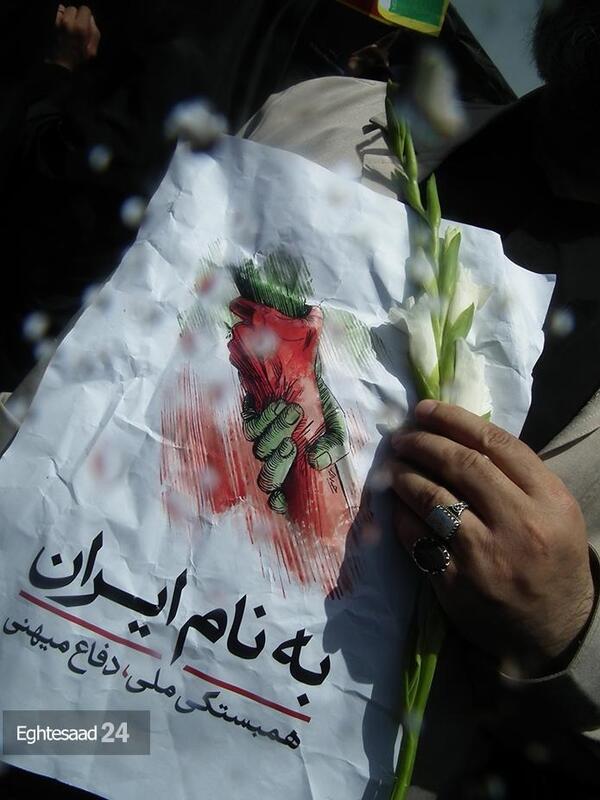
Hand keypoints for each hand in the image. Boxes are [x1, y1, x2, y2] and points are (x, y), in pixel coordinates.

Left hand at [48, 5, 100, 70]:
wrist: (60, 65)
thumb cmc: (78, 60)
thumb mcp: (92, 50)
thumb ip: (95, 33)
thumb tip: (91, 19)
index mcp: (80, 28)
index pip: (85, 9)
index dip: (86, 16)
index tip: (86, 24)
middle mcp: (68, 22)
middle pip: (73, 9)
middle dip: (76, 16)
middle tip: (76, 27)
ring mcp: (57, 23)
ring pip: (63, 10)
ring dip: (67, 17)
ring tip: (68, 28)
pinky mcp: (50, 24)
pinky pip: (56, 15)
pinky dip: (58, 18)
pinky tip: (61, 28)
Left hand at [242, 365, 348, 514]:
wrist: (309, 377)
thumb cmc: (323, 410)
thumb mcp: (336, 430)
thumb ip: (332, 448)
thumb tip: (316, 461)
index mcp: (294, 470)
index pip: (280, 499)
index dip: (277, 503)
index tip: (281, 497)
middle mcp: (275, 459)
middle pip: (266, 478)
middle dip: (277, 465)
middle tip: (291, 445)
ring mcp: (262, 440)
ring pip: (259, 450)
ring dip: (275, 433)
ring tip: (293, 413)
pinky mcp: (252, 419)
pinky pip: (250, 427)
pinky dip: (264, 418)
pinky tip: (279, 406)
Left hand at [390, 399, 595, 676]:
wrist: (554, 630)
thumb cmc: (551, 560)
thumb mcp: (553, 511)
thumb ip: (516, 475)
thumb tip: (456, 434)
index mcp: (549, 499)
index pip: (496, 443)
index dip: (455, 420)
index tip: (425, 409)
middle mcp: (520, 523)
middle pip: (461, 465)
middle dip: (424, 442)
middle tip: (402, 436)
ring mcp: (486, 555)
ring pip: (433, 498)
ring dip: (405, 475)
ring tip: (393, 465)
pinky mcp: (456, 582)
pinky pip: (417, 537)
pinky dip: (401, 515)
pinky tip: (395, 504)